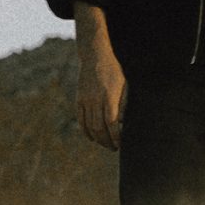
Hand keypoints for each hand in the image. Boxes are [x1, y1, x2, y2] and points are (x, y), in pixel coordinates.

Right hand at [77, 35, 126, 150]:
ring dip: (97, 139)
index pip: (112, 123)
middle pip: (99, 128)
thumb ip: (124, 104)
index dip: (115, 136)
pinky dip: (85, 131)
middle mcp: (96, 100)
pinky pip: (80, 119)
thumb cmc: (114, 71)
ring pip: (89, 126)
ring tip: (104, 144)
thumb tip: (122, 123)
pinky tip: (91, 137)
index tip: (120, 144)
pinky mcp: (79, 99)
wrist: (95, 57)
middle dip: (107, 141)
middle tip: (113, 148)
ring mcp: (86, 100)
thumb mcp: (124, 85)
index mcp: (109, 97)